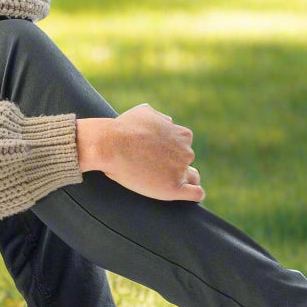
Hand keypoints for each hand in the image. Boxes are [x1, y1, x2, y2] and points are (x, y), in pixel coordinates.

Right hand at [78, 104, 203, 201]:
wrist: (110, 145)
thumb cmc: (122, 128)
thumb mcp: (145, 112)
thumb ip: (161, 118)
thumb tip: (168, 123)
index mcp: (182, 135)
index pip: (184, 144)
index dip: (171, 150)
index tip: (157, 155)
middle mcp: (185, 152)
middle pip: (187, 160)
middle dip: (174, 164)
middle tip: (154, 168)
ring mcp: (180, 170)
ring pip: (193, 177)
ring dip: (183, 179)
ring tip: (165, 182)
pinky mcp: (173, 188)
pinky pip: (195, 193)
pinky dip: (193, 194)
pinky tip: (184, 194)